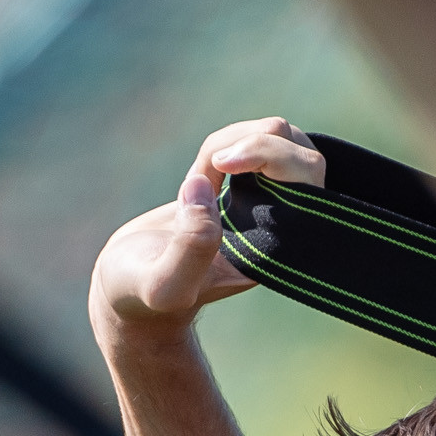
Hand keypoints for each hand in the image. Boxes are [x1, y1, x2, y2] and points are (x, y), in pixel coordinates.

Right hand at [88, 121, 324, 344]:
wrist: (129, 289)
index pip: (306, 180)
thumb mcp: (162, 285)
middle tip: (212, 164)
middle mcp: (279, 227)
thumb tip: (205, 187)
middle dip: (254, 140)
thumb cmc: (144, 295)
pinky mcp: (245, 192)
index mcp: (275, 248)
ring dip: (237, 139)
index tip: (218, 165)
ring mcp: (266, 207)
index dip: (269, 154)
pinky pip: (253, 145)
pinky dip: (226, 144)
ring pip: (278, 140)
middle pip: (299, 151)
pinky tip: (203, 176)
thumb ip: (190, 248)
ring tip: (200, 174)